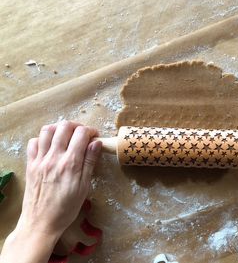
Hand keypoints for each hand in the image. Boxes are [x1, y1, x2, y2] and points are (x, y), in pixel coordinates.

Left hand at [20, 121, 101, 235]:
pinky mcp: (30, 165)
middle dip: (76, 126)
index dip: (91, 131)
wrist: (41, 223)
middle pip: (64, 127)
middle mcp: (53, 158)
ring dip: (59, 128)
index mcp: (70, 163)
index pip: (81, 134)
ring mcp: (39, 160)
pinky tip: (50, 145)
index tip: (95, 137)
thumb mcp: (84, 187)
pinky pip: (33, 143)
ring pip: (47, 130)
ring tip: (67, 135)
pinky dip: (42, 139)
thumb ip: (89, 162)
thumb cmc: (66, 208)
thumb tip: (96, 143)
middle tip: (83, 134)